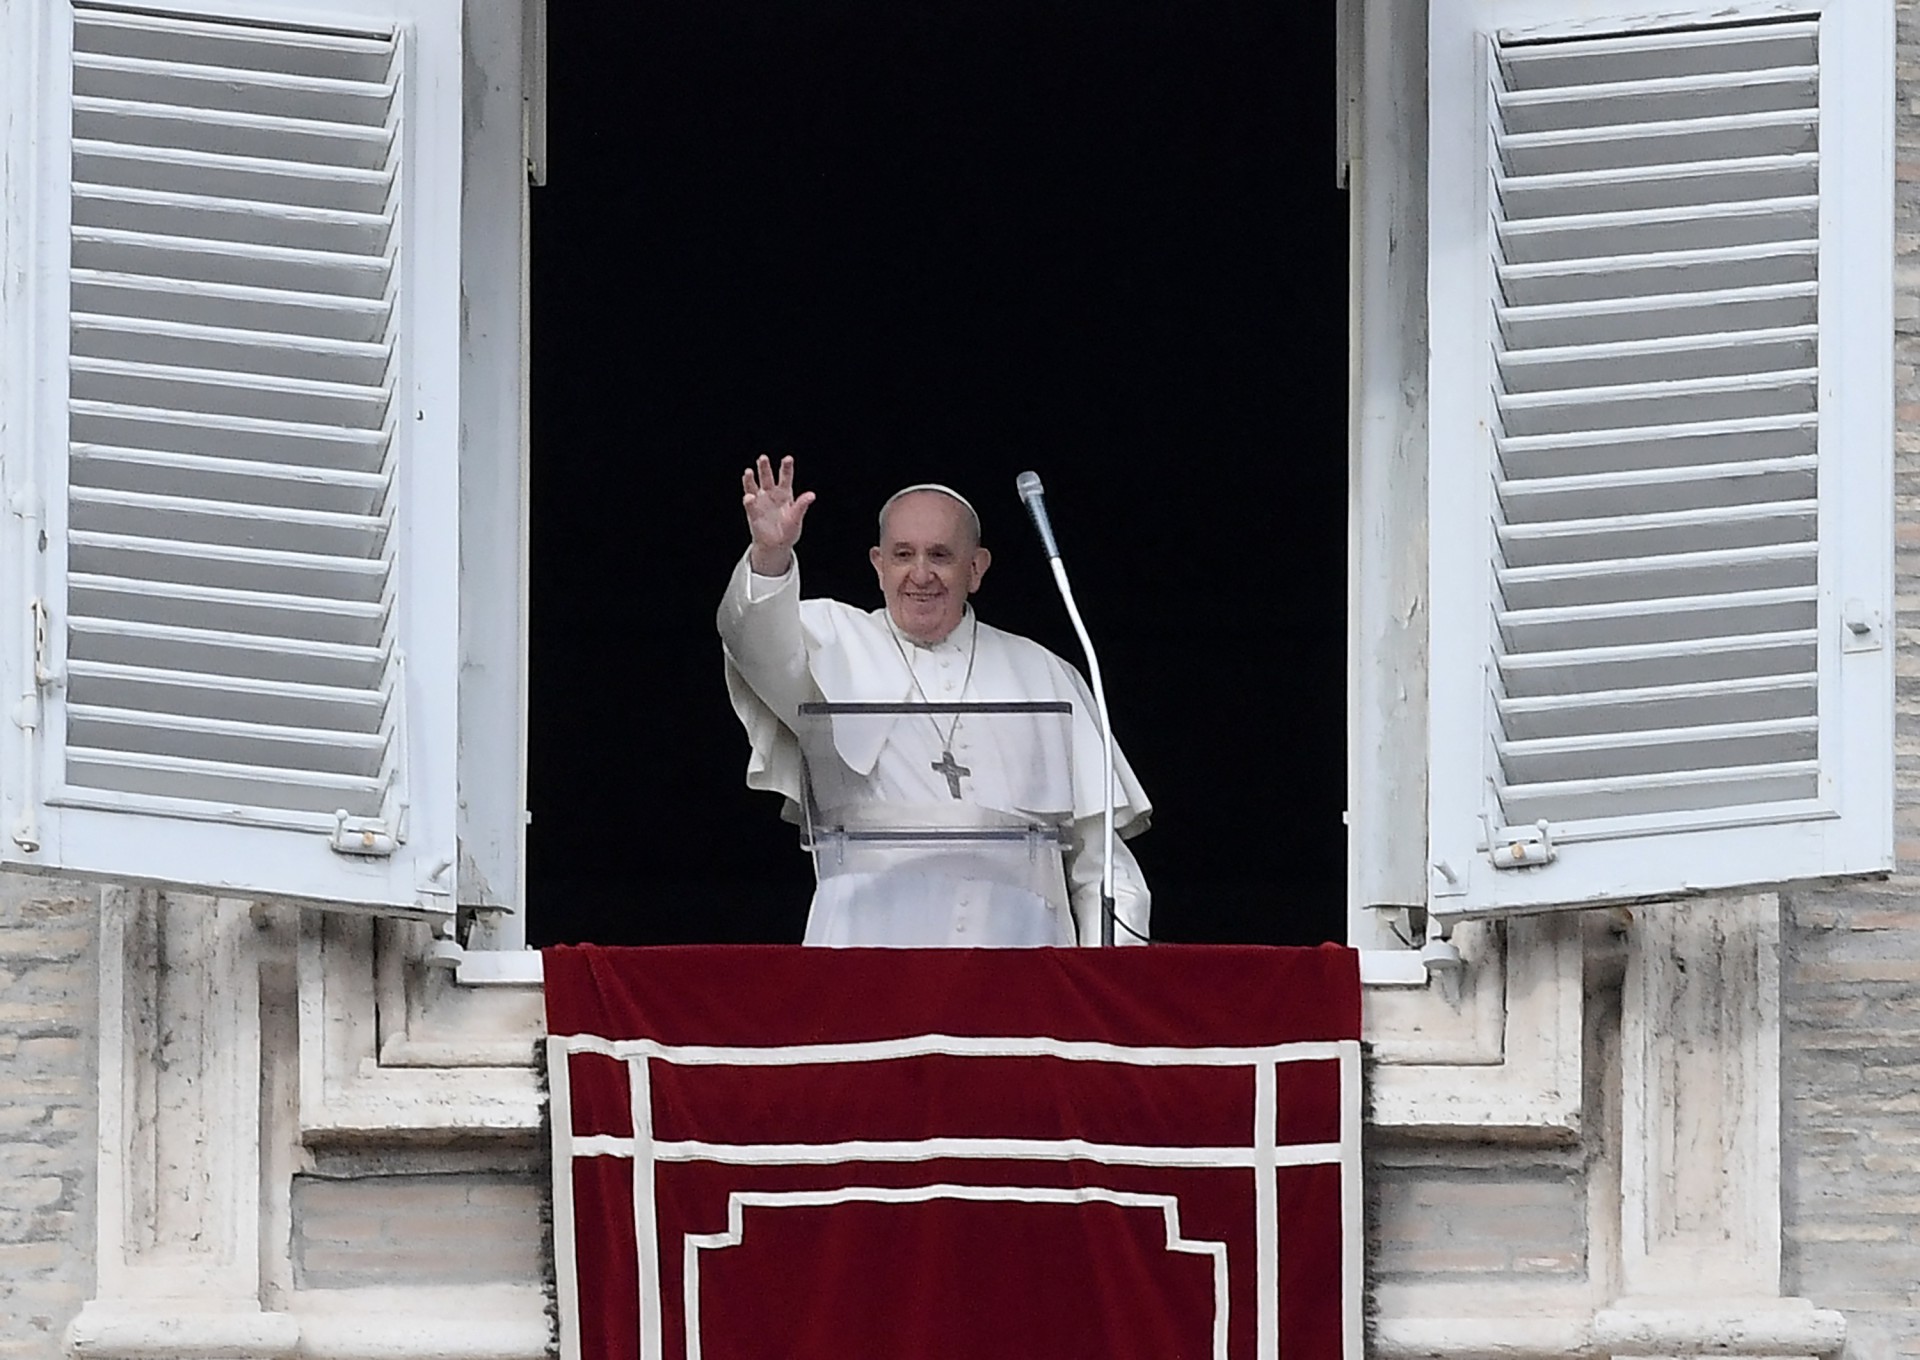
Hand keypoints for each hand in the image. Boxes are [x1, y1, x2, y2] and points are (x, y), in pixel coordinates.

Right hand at [741, 454, 814, 575]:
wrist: (776, 545)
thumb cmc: (789, 531)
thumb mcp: (797, 518)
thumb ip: (802, 505)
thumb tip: (812, 495)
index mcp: (785, 493)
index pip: (785, 477)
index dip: (786, 467)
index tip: (788, 458)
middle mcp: (771, 494)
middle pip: (767, 477)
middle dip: (764, 467)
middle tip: (762, 458)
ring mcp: (760, 502)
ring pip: (754, 486)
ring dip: (750, 479)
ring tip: (748, 472)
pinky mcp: (753, 512)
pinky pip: (750, 504)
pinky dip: (749, 500)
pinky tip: (749, 496)